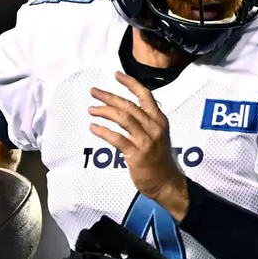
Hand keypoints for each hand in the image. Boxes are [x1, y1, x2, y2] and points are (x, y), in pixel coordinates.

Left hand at [89, 72, 188, 218]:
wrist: (167, 183)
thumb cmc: (160, 160)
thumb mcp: (158, 136)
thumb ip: (146, 122)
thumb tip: (126, 110)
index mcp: (159, 120)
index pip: (145, 96)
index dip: (130, 83)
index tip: (116, 75)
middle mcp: (154, 127)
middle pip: (129, 106)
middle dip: (109, 97)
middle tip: (94, 92)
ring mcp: (146, 141)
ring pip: (123, 118)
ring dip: (104, 111)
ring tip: (91, 110)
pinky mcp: (136, 154)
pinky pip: (116, 138)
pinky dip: (103, 131)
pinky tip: (93, 128)